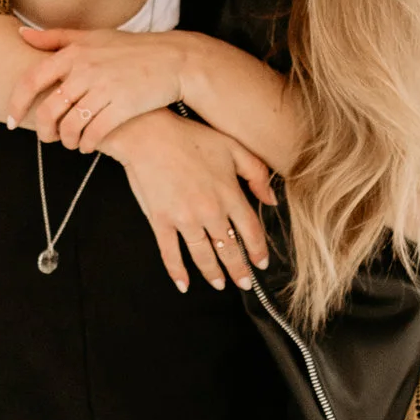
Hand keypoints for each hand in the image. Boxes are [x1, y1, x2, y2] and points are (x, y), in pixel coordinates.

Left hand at [10, 24, 187, 149]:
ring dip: (66, 140)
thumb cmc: (131, 49)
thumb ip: (56, 38)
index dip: (17, 103)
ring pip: (70, 125)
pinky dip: (86, 144)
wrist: (174, 60)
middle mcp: (85, 70)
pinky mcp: (123, 106)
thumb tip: (21, 33)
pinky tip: (88, 145)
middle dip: (44, 130)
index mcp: (74, 53)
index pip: (31, 80)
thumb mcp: (93, 37)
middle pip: (49, 109)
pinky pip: (94, 133)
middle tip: (48, 138)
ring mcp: (105, 88)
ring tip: (71, 142)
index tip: (12, 120)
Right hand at [108, 112, 277, 292]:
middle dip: (239, 270)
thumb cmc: (190, 136)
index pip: (250, 231)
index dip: (258, 250)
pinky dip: (177, 272)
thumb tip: (271, 200)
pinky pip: (170, 253)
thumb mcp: (232, 147)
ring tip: (219, 284)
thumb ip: (257, 173)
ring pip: (203, 255)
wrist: (148, 134)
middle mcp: (210, 211)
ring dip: (213, 273)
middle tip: (245, 283)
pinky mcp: (160, 221)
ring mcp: (184, 219)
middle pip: (230, 249)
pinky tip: (184, 284)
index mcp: (229, 194)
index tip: (261, 263)